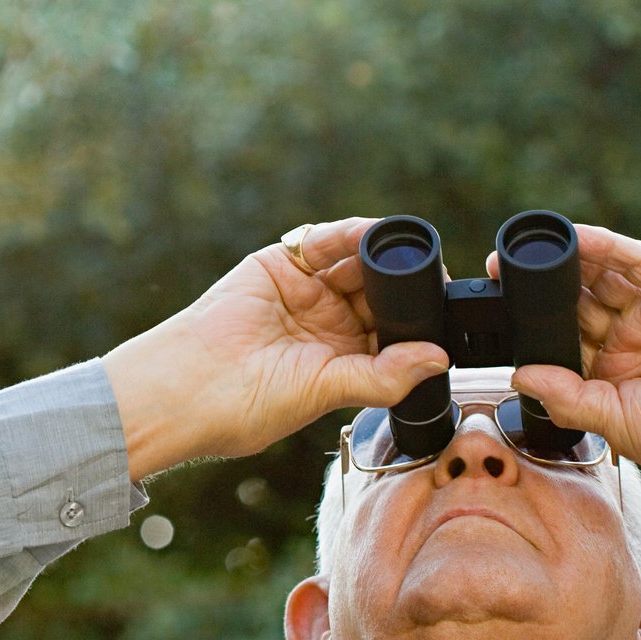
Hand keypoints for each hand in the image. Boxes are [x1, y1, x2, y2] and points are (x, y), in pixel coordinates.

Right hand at [104, 218, 449, 480]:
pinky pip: (323, 243)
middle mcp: (327, 322)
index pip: (395, 330)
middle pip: (381, 292)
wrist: (191, 385)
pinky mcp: (281, 264)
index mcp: (344, 358)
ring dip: (383, 258)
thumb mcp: (328, 390)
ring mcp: (305, 291)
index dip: (422, 319)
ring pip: (357, 264)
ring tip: (408, 257)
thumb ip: (384, 374)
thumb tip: (439, 360)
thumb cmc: (250, 403)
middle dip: (408, 284)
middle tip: (437, 279)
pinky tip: (373, 237)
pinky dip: (350, 235)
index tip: (449, 314)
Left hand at [499, 226, 640, 513]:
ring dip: (569, 260)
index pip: (565, 333)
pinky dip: (608, 247)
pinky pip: (640, 263)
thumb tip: (518, 375)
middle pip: (581, 299)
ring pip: (606, 275)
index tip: (496, 306)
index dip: (532, 318)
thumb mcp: (611, 421)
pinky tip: (576, 239)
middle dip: (542, 285)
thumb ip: (565, 395)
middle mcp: (634, 338)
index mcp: (614, 371)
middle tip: (501, 270)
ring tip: (530, 250)